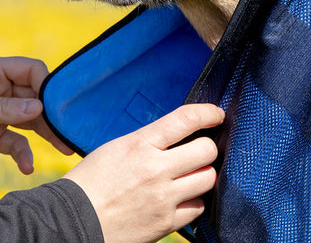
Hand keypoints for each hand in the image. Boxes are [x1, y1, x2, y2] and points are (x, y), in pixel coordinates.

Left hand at [0, 56, 72, 173]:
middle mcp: (5, 90)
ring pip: (31, 122)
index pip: (34, 71)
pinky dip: (22, 154)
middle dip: (53, 117)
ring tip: (67, 149)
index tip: (57, 104)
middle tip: (72, 129)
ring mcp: (3, 112)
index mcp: (1, 72)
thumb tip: (40, 108)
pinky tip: (27, 167)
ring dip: (47, 137)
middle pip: (38, 98)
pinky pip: (15, 141)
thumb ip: (8, 107)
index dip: (47, 85)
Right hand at [64, 103, 224, 242]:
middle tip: (198, 151)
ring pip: (208, 178)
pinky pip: (198, 207)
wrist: (69, 223)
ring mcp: (163, 198)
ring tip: (190, 175)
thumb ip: (151, 139)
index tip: (216, 114)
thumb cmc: (90, 182)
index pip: (186, 119)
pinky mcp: (165, 223)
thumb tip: (179, 133)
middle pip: (207, 150)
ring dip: (203, 174)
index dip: (208, 113)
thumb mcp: (118, 147)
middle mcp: (156, 169)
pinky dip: (194, 202)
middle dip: (207, 148)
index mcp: (141, 144)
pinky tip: (182, 197)